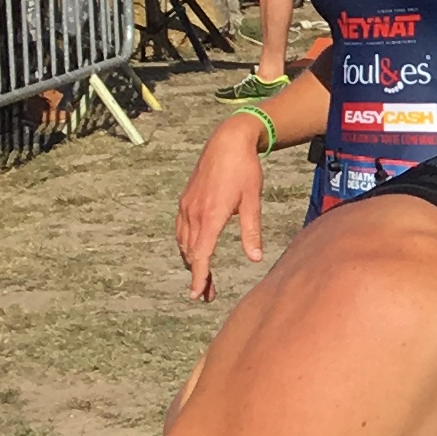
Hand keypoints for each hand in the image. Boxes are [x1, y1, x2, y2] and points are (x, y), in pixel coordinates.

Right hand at [177, 114, 268, 298]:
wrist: (227, 141)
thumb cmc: (245, 170)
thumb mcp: (253, 200)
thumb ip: (252, 231)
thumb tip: (255, 259)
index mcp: (211, 216)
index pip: (201, 255)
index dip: (198, 276)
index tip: (197, 294)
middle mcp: (194, 213)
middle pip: (190, 253)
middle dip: (197, 275)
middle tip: (205, 295)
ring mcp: (187, 206)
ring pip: (183, 242)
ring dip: (190, 261)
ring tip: (202, 277)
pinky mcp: (186, 200)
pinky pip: (181, 229)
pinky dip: (186, 244)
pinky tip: (193, 250)